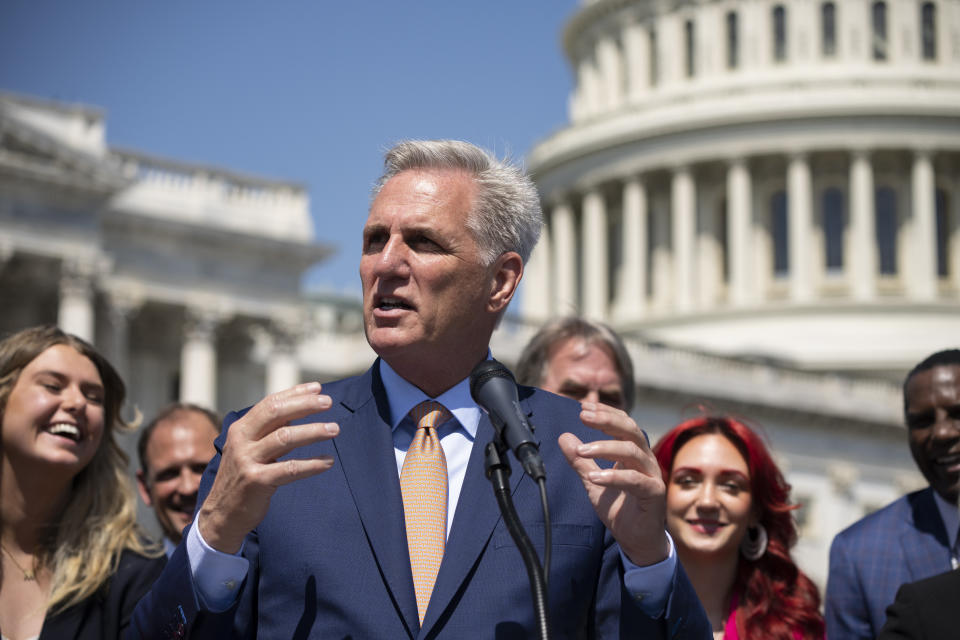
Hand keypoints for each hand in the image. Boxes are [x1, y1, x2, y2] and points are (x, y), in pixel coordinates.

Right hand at [198, 382, 339, 552]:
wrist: (221, 516)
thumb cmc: (242, 478)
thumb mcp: (249, 449)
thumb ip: (270, 431)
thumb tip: (298, 409)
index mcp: (240, 429)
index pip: (270, 403)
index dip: (295, 393)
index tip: (318, 389)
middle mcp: (241, 441)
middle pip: (276, 413)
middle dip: (305, 405)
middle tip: (329, 402)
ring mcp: (247, 460)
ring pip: (285, 438)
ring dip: (313, 431)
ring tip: (335, 429)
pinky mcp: (256, 481)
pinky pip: (290, 469)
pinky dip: (311, 464)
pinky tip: (327, 462)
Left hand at [558, 402, 668, 566]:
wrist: (636, 540)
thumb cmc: (618, 508)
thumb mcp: (592, 481)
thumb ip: (580, 461)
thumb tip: (564, 437)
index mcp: (632, 453)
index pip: (623, 423)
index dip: (605, 413)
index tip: (583, 408)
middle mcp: (645, 460)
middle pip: (631, 430)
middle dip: (606, 420)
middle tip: (583, 417)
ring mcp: (651, 476)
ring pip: (632, 451)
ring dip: (604, 447)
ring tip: (581, 451)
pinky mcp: (653, 493)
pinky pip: (635, 480)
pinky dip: (613, 476)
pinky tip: (594, 477)